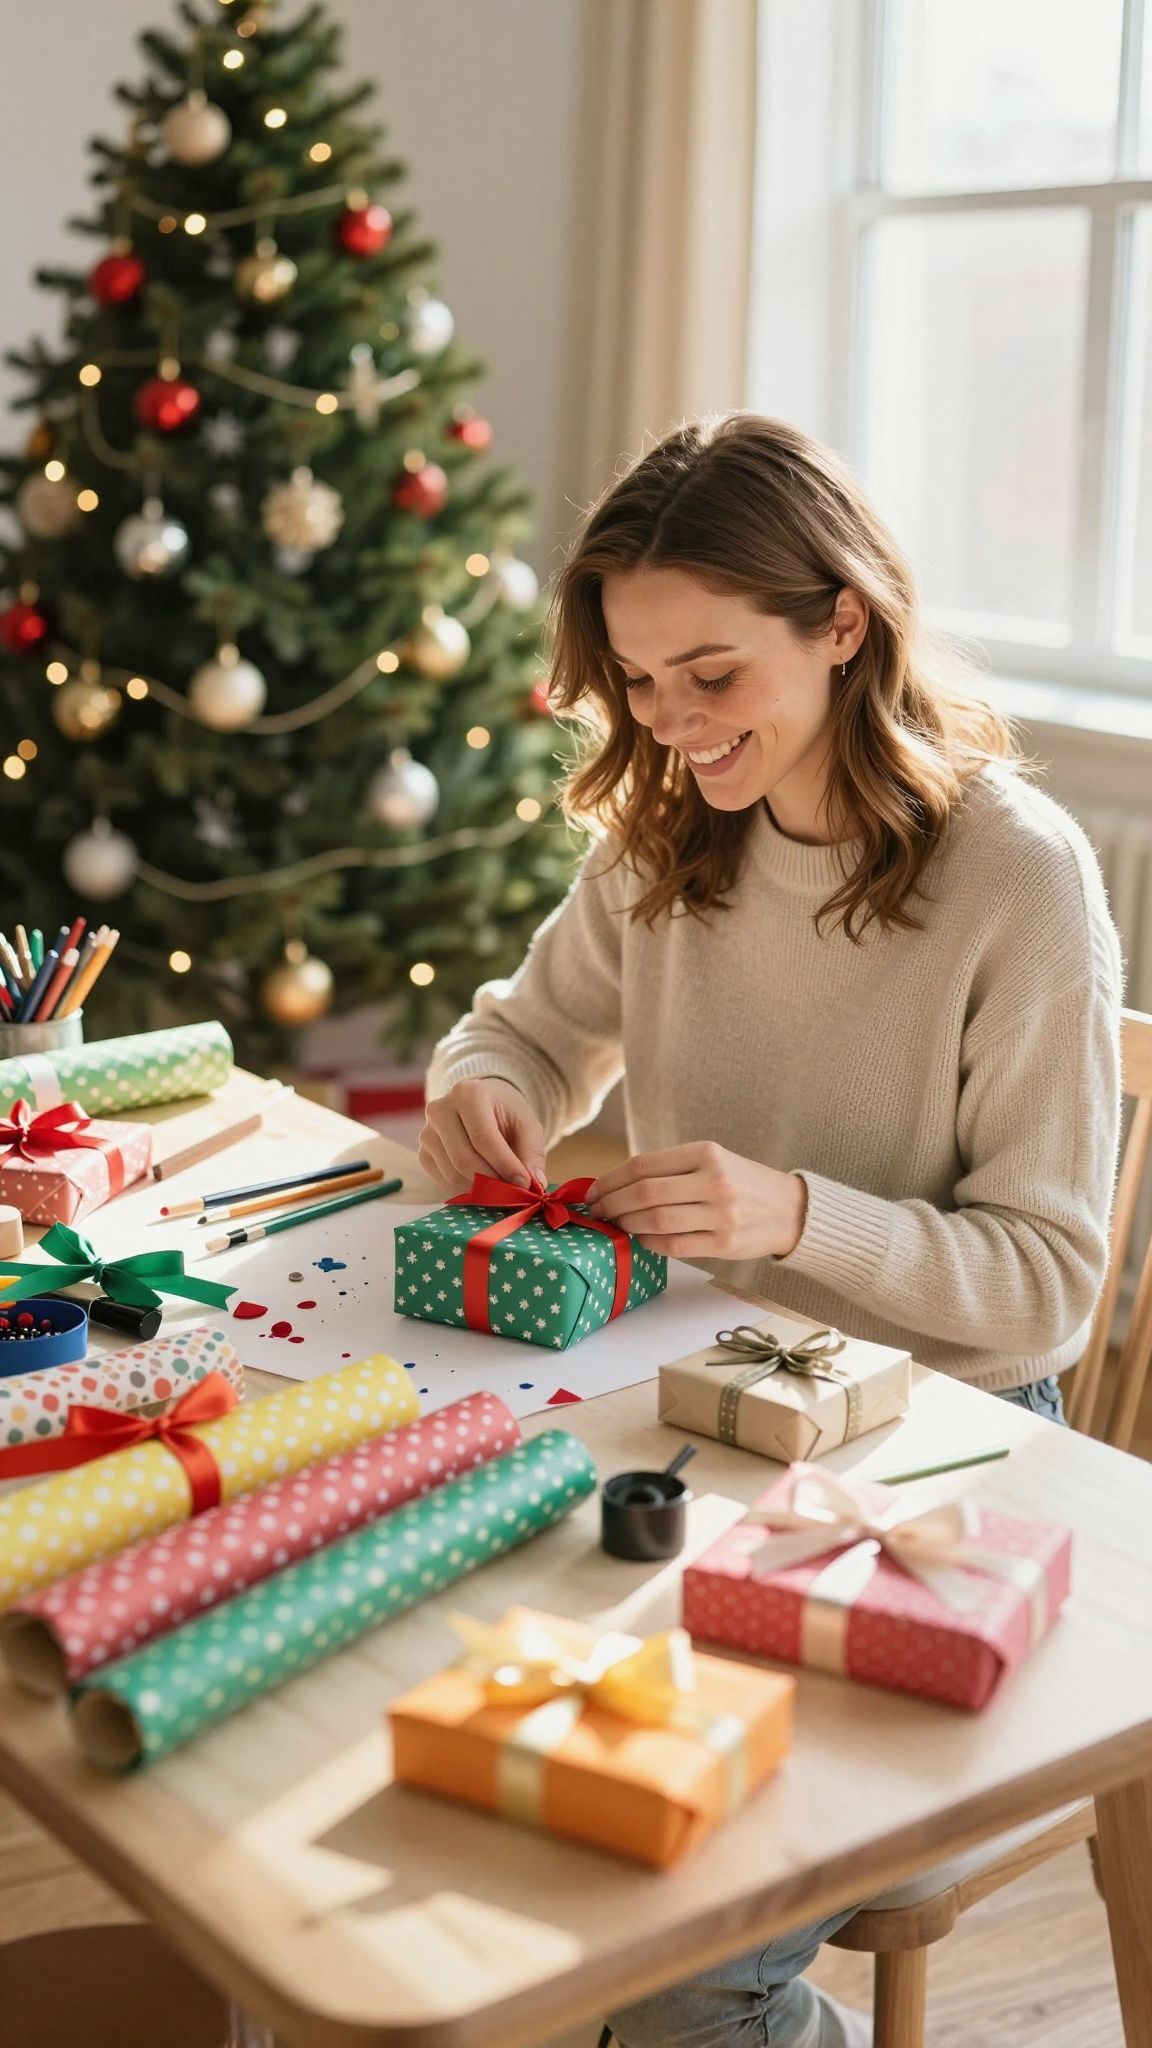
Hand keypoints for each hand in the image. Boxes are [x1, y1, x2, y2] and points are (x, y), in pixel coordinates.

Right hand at [419, 1077, 547, 1194]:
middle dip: (493, 1181)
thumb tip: (536, 1184)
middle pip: (464, 1159)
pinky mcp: (423, 1153)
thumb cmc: (505, 1113)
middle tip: (515, 1192)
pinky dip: (467, 1190)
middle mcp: (440, 1110)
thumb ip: (532, 1153)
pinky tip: (484, 1185)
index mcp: (467, 1093)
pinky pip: (444, 1181)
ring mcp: (427, 1133)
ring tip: (503, 1189)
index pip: (483, 1137)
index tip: (525, 1183)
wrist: (480, 1106)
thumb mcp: (527, 1125)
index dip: (504, 1164)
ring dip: (481, 1189)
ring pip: (453, 1174)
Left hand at [585, 1141, 807, 1260]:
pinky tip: (641, 1238)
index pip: (643, 1165)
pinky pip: (673, 1246)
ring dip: (626, 1224)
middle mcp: (714, 1181)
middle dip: (611, 1203)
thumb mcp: (712, 1161)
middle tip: (597, 1210)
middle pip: (645, 1194)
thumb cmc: (741, 1183)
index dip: (610, 1179)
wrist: (789, 1209)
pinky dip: (649, 1242)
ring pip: (655, 1221)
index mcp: (706, 1153)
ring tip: (615, 1224)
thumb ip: (671, 1170)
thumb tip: (617, 1185)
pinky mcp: (724, 1244)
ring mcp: (721, 1214)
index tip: (594, 1190)